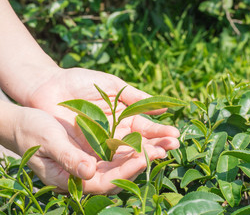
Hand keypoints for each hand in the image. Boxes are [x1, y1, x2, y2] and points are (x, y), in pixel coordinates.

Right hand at [11, 105, 166, 193]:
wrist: (26, 123)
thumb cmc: (32, 132)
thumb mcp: (49, 142)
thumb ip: (67, 158)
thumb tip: (88, 172)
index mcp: (74, 177)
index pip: (106, 180)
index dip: (126, 171)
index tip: (144, 157)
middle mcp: (88, 172)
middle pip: (122, 171)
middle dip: (146, 159)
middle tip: (168, 147)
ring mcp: (94, 160)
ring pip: (124, 159)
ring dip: (147, 149)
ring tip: (169, 139)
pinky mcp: (97, 148)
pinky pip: (119, 147)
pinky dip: (135, 141)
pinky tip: (150, 134)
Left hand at [26, 67, 179, 192]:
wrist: (48, 86)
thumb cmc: (81, 82)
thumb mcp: (112, 85)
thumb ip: (135, 96)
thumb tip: (164, 107)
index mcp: (125, 117)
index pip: (147, 128)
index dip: (161, 131)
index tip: (175, 134)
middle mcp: (117, 134)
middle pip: (140, 144)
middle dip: (158, 146)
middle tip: (173, 147)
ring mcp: (102, 144)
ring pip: (126, 154)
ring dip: (143, 155)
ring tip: (159, 154)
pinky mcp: (86, 151)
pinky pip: (104, 159)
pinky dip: (119, 161)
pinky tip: (133, 161)